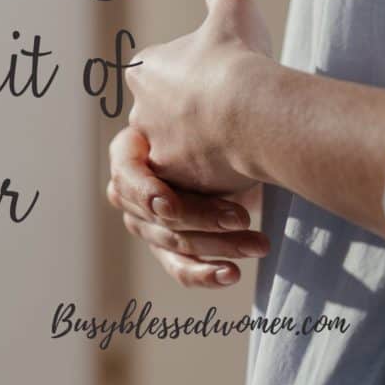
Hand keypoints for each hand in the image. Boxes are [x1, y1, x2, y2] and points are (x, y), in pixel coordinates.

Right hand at [107, 126, 269, 287]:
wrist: (232, 148)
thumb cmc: (212, 125)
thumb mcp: (202, 121)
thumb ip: (190, 124)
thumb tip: (176, 109)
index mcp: (127, 153)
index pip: (127, 177)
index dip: (146, 195)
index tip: (170, 207)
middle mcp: (129, 192)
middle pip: (160, 216)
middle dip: (204, 219)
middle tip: (242, 218)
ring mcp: (146, 223)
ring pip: (178, 243)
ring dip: (221, 245)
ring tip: (258, 244)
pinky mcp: (167, 248)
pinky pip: (182, 268)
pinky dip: (207, 274)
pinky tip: (231, 274)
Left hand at [125, 0, 272, 193]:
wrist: (250, 109)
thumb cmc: (239, 57)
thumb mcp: (235, 11)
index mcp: (146, 69)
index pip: (155, 75)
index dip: (187, 78)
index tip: (213, 79)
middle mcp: (141, 110)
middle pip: (161, 117)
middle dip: (189, 120)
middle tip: (226, 119)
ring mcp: (156, 148)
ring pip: (174, 154)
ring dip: (198, 152)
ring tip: (232, 149)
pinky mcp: (173, 182)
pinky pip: (187, 185)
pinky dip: (208, 181)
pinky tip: (235, 174)